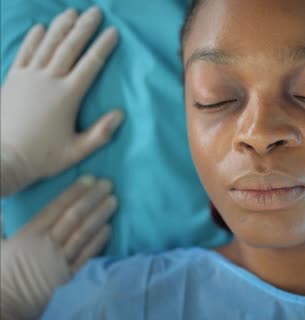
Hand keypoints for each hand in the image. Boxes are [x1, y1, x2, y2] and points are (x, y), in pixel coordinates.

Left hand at [0, 7, 122, 195]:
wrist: (4, 158)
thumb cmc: (43, 156)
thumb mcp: (77, 151)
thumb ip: (101, 134)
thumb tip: (120, 114)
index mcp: (68, 96)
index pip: (90, 65)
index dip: (103, 47)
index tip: (113, 32)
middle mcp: (49, 81)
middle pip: (70, 48)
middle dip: (84, 28)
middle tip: (96, 12)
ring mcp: (29, 78)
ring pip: (48, 45)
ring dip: (61, 27)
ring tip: (72, 12)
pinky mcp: (14, 80)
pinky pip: (24, 54)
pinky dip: (33, 39)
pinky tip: (39, 27)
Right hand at [0, 176, 115, 319]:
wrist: (3, 305)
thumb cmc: (0, 274)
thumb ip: (1, 227)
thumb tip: (4, 212)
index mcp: (29, 234)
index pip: (56, 208)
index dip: (74, 192)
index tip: (89, 179)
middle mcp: (48, 244)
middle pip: (74, 217)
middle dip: (92, 199)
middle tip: (107, 184)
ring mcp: (60, 261)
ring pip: (84, 234)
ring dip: (100, 216)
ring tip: (113, 201)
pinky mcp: (69, 277)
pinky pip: (86, 257)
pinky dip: (98, 242)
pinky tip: (108, 229)